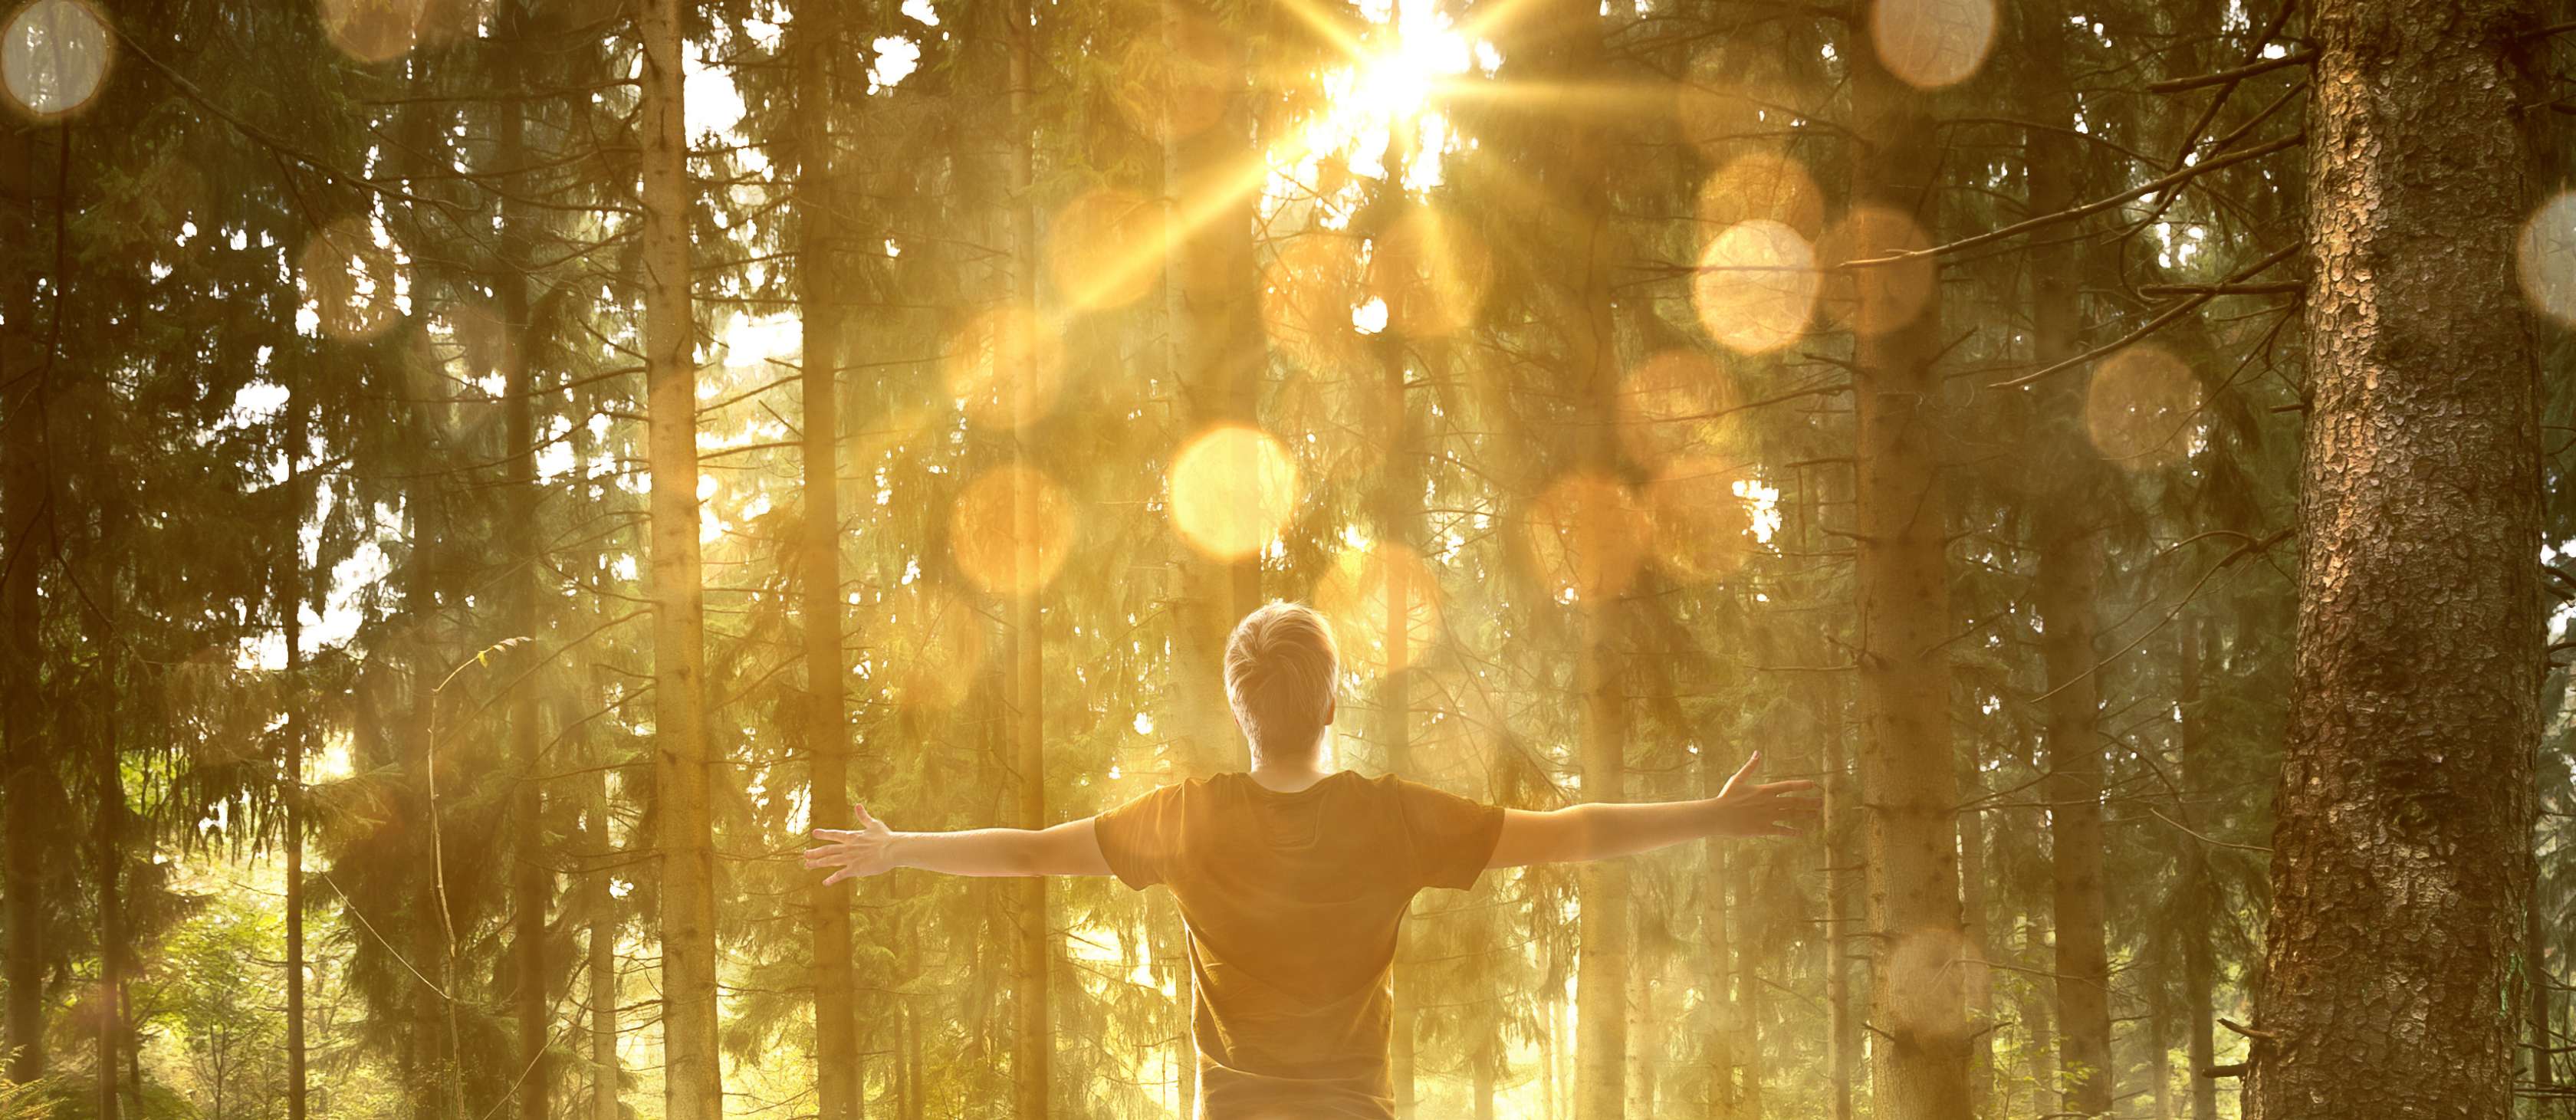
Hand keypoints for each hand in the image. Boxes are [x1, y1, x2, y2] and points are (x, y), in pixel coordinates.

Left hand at [803, 804, 898, 884]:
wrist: (892, 849)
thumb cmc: (886, 837)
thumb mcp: (874, 824)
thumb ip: (864, 816)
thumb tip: (858, 805)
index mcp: (852, 837)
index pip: (834, 834)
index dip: (824, 834)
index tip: (814, 833)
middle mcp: (848, 847)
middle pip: (827, 849)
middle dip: (815, 852)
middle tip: (805, 855)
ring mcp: (850, 858)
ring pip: (829, 861)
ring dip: (818, 863)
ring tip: (808, 866)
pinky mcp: (855, 869)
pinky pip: (840, 874)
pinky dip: (832, 879)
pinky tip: (825, 882)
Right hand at [1707, 752, 1823, 837]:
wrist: (1718, 816)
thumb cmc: (1726, 797)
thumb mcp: (1737, 779)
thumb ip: (1750, 767)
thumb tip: (1757, 752)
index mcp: (1764, 790)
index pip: (1788, 786)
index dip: (1801, 785)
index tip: (1813, 785)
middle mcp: (1770, 803)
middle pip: (1794, 802)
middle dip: (1809, 802)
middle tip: (1820, 803)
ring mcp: (1768, 816)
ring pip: (1791, 815)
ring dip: (1805, 815)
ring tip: (1816, 815)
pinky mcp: (1764, 829)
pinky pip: (1782, 830)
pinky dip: (1792, 831)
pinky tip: (1800, 833)